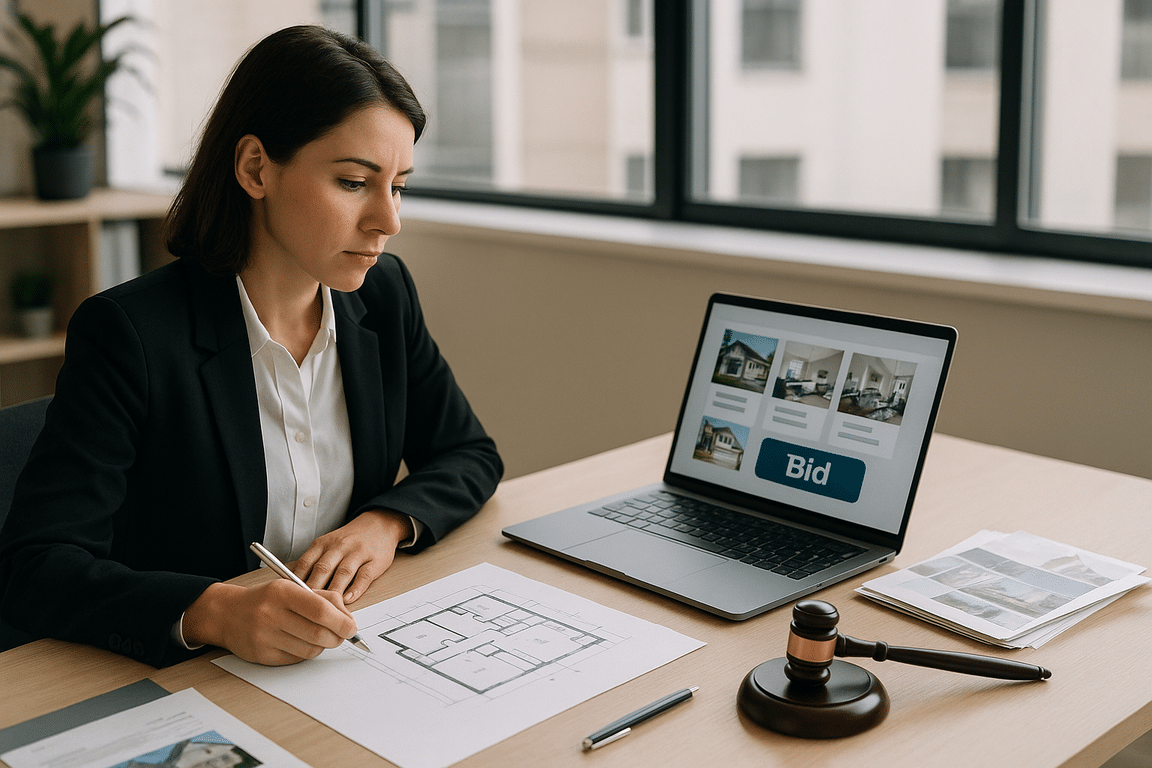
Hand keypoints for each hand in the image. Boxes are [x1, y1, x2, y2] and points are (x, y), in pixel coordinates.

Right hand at [182, 580, 356, 665]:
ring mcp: (265, 636)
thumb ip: (323, 598)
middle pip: (318, 634)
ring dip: (322, 646)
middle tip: (342, 635)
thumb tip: (348, 617)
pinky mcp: (262, 655)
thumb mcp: (292, 588)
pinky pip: (296, 659)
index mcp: (283, 592)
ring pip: (310, 650)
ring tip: (320, 637)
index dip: (342, 621)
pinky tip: (301, 642)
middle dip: (337, 637)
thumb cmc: (267, 599)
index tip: (352, 627)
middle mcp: (272, 614)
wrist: (227, 614)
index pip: (321, 610)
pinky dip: (305, 653)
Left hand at [291, 509, 413, 602]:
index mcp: (324, 543)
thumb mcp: (327, 544)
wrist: (379, 525)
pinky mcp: (375, 561)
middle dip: (312, 590)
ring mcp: (358, 553)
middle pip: (323, 569)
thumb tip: (290, 585)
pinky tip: (348, 600)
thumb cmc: (349, 540)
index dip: (296, 581)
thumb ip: (312, 562)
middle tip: (305, 608)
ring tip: (326, 609)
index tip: (290, 598)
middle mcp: (340, 547)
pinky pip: (364, 576)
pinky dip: (355, 589)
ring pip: (343, 573)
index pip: (306, 563)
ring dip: (333, 592)